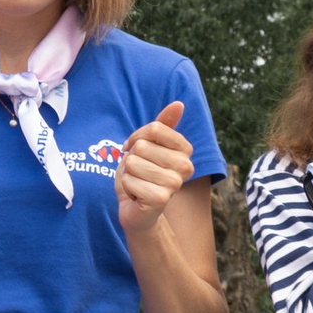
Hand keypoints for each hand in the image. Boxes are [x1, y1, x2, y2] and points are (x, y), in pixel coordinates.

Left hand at [115, 102, 197, 234]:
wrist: (137, 209)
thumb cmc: (142, 174)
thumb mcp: (149, 145)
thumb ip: (162, 125)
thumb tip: (179, 104)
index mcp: (185, 150)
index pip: (154, 128)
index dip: (137, 138)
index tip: (137, 150)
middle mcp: (185, 166)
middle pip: (142, 146)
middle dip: (131, 158)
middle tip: (139, 172)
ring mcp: (175, 183)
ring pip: (133, 163)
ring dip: (128, 174)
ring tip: (138, 182)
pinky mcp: (160, 198)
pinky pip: (129, 180)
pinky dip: (126, 187)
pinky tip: (136, 195)